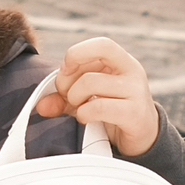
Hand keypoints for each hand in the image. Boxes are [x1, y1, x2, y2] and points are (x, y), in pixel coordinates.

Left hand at [35, 36, 159, 160]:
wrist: (143, 139)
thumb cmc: (113, 113)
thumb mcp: (88, 100)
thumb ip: (63, 99)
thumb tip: (41, 106)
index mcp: (123, 62)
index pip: (102, 44)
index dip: (78, 54)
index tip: (65, 71)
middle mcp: (133, 73)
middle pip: (91, 66)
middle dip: (68, 82)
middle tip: (67, 96)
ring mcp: (136, 93)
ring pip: (90, 84)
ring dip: (74, 99)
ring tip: (78, 109)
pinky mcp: (134, 114)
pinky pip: (98, 107)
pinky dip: (84, 113)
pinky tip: (86, 119)